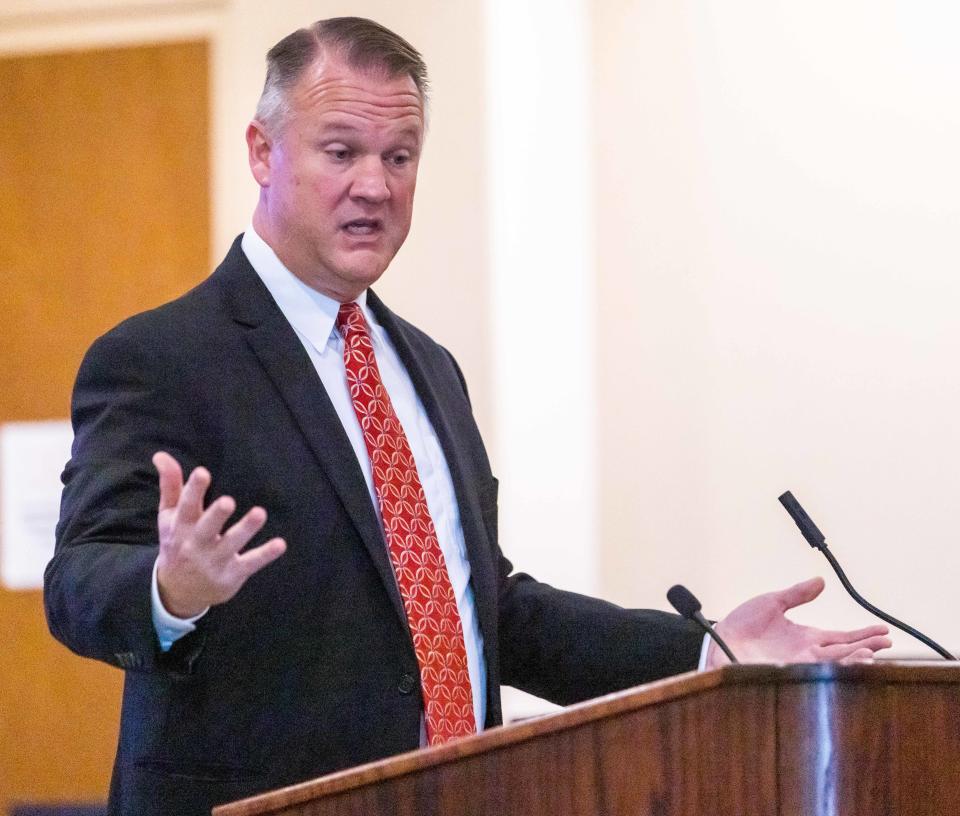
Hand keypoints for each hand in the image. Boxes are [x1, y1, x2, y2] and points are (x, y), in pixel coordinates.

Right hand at [153, 451, 286, 617]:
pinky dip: (265, 555)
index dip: (194, 490)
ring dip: (246, 529)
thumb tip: (161, 454)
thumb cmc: (177, 543)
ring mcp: (215, 560)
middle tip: (228, 501)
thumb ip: (170, 485)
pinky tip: (280, 544)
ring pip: (231, 544)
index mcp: (181, 527)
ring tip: (260, 513)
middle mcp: (197, 544)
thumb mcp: (169, 517)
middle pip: (206, 528)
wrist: (178, 591)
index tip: (202, 473)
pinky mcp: (232, 574)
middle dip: (216, 515)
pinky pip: (250, 563)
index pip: (186, 507)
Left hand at [707, 576, 890, 668]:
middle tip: (884, 645)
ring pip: (832, 666)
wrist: (719, 638)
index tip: (884, 632)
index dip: (863, 635)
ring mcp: (797, 665)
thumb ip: (796, 594)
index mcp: (807, 637)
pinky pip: (810, 674)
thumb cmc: (743, 623)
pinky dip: (827, 672)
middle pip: (843, 653)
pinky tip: (840, 668)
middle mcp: (806, 654)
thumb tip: (820, 581)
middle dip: (865, 649)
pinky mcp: (784, 673)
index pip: (842, 637)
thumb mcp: (772, 602)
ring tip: (869, 655)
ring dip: (851, 661)